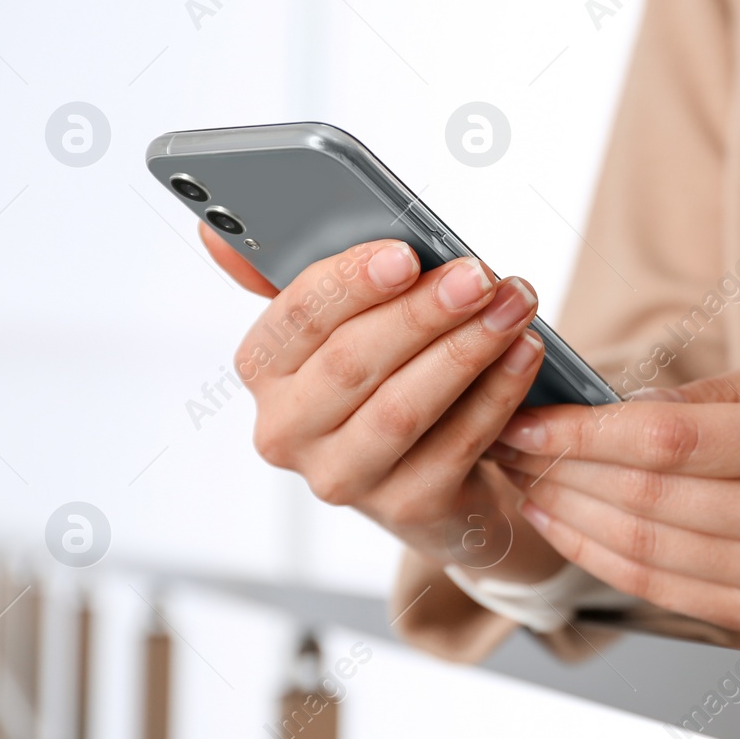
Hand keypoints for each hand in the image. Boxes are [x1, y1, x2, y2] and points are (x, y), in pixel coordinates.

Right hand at [203, 225, 565, 580]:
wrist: (442, 484)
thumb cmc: (389, 380)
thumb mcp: (345, 329)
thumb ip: (303, 278)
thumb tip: (215, 230)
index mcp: (264, 371)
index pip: (296, 318)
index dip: (351, 283)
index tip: (407, 253)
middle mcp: (287, 431)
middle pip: (353, 361)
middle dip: (424, 312)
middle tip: (480, 275)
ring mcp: (343, 478)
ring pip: (404, 407)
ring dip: (466, 350)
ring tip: (514, 307)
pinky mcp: (406, 507)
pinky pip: (455, 444)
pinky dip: (496, 395)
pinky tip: (524, 355)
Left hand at [490, 347, 739, 636]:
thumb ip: (714, 393)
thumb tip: (618, 405)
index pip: (669, 439)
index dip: (584, 433)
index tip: (528, 417)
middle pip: (645, 495)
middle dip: (559, 470)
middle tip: (506, 443)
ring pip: (643, 548)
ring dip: (567, 516)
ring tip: (525, 482)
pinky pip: (659, 589)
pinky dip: (600, 557)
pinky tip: (566, 527)